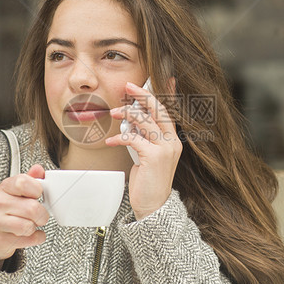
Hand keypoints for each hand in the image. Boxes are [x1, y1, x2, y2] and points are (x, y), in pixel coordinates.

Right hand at [0, 164, 48, 269]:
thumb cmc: (6, 210)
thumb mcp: (16, 192)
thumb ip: (29, 180)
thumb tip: (39, 169)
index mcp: (5, 187)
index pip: (23, 182)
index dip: (37, 189)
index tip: (38, 195)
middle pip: (32, 208)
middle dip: (42, 214)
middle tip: (40, 215)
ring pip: (29, 226)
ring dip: (37, 227)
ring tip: (31, 224)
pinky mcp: (1, 239)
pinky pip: (30, 239)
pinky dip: (37, 238)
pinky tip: (30, 234)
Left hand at [106, 78, 181, 218]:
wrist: (153, 206)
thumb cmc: (147, 181)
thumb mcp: (146, 154)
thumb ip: (143, 137)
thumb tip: (130, 120)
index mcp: (173, 139)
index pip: (169, 111)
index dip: (166, 93)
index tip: (164, 78)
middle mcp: (173, 142)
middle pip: (159, 110)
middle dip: (142, 95)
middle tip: (128, 86)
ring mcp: (166, 149)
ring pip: (145, 121)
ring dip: (127, 114)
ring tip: (112, 112)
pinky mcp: (155, 157)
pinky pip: (134, 139)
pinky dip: (120, 137)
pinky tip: (110, 140)